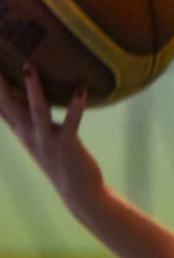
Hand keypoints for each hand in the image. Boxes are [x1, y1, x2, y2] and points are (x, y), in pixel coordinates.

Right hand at [0, 65, 103, 215]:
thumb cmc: (58, 157)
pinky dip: (76, 106)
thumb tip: (23, 88)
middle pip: (8, 104)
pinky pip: (71, 123)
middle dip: (0, 82)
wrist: (77, 192)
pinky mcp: (67, 145)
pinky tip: (81, 89)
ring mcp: (46, 140)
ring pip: (36, 110)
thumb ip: (25, 115)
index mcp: (20, 130)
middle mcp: (28, 134)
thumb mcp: (36, 135)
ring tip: (29, 65)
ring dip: (32, 88)